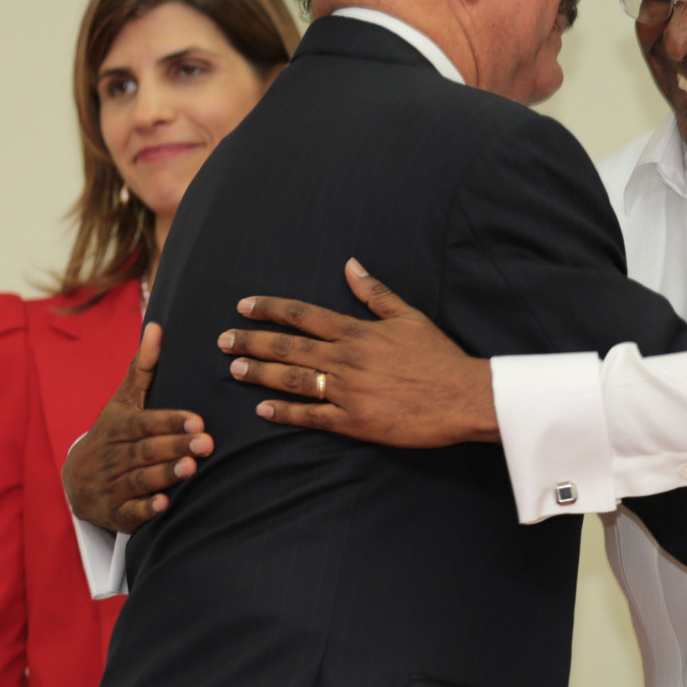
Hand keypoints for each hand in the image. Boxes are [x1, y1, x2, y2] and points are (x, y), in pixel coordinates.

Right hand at [62, 323, 213, 532]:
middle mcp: (112, 455)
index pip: (144, 423)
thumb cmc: (112, 432)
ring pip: (138, 479)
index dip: (170, 422)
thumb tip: (157, 326)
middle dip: (175, 446)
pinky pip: (128, 512)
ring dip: (164, 474)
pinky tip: (164, 504)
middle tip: (207, 443)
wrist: (76, 479)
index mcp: (117, 427)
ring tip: (191, 468)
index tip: (198, 421)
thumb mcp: (124, 401)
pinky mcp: (114, 513)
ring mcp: (111, 485)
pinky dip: (145, 509)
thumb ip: (142, 368)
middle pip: (145, 450)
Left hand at [220, 258, 497, 447]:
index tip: (244, 306)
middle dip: (251, 342)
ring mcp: (347, 392)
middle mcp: (346, 359)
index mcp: (357, 332)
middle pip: (287, 347)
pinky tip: (262, 409)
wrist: (462, 397)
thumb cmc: (438, 356)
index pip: (302, 315)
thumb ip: (375, 293)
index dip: (269, 309)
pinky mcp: (354, 421)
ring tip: (233, 370)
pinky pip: (311, 416)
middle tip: (223, 341)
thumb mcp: (409, 316)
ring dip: (259, 374)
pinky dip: (284, 412)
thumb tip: (350, 265)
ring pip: (291, 381)